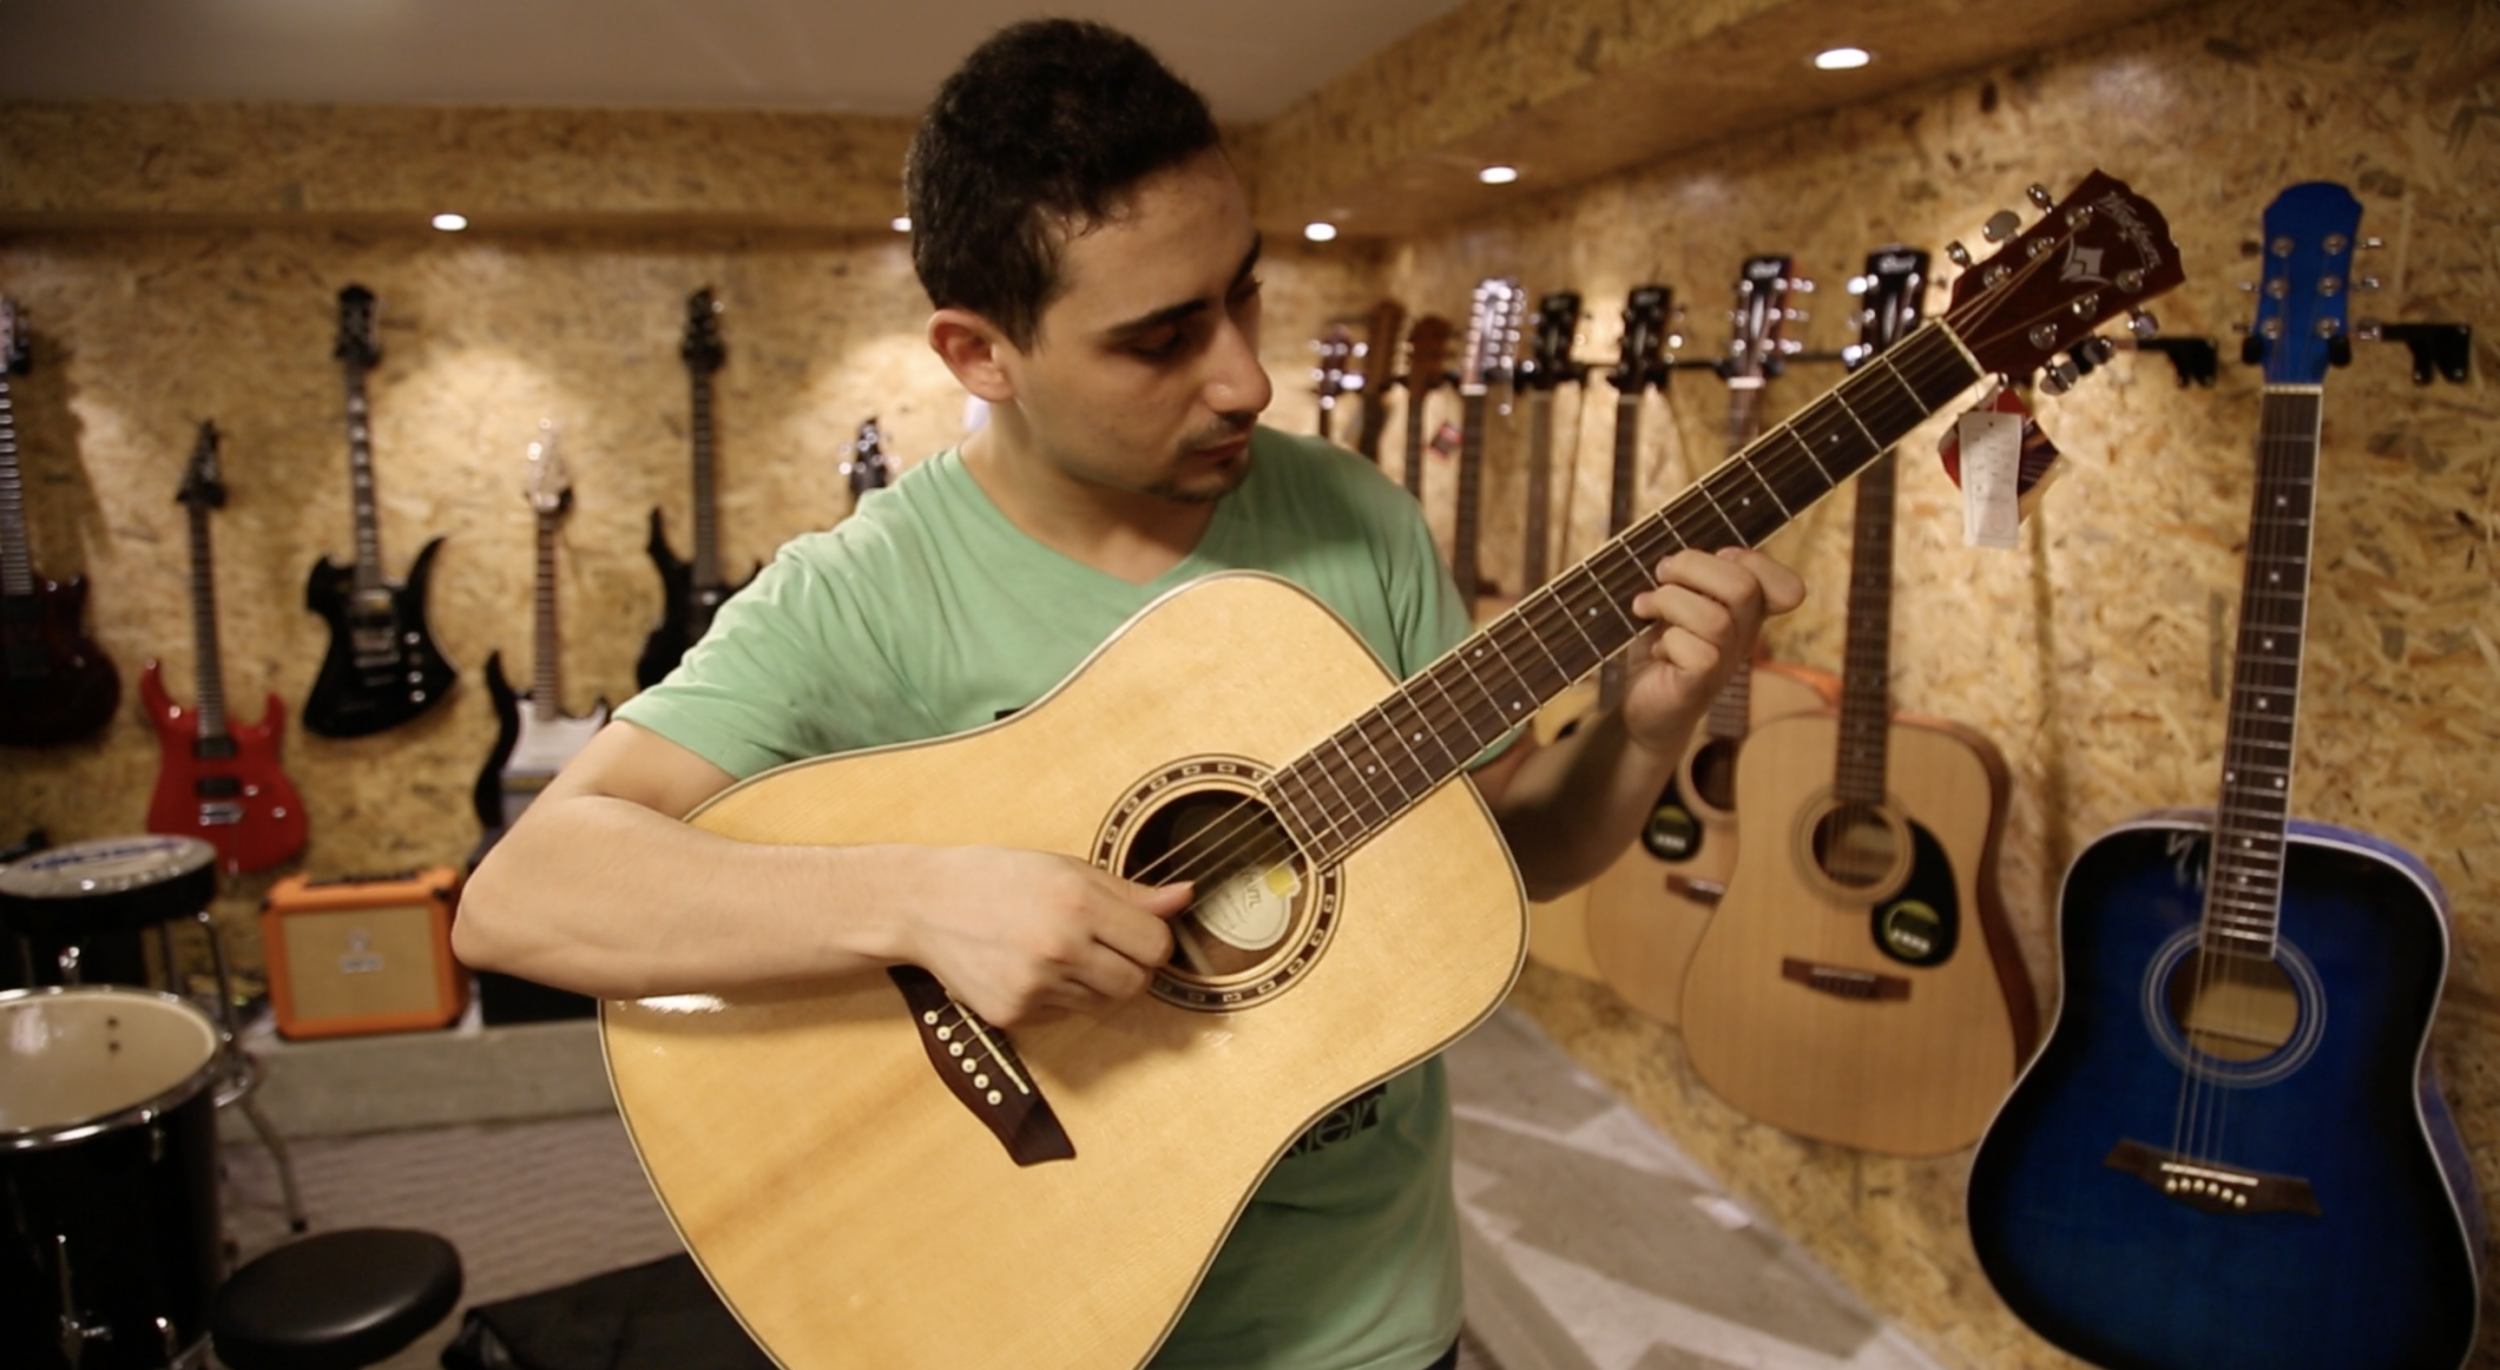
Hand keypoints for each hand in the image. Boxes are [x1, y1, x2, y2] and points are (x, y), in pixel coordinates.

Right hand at [895, 847, 1191, 1026]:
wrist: (923, 905)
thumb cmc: (997, 877)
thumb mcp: (1065, 869)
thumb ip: (1129, 891)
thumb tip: (1185, 897)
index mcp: (1078, 902)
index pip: (1156, 946)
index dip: (1153, 942)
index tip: (1137, 933)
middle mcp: (1059, 947)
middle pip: (1136, 984)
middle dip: (1131, 969)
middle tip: (1103, 946)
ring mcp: (1035, 986)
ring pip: (1100, 1002)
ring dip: (1093, 982)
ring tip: (1057, 950)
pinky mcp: (1013, 1014)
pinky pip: (1061, 1015)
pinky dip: (1055, 996)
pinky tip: (1028, 966)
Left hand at [1620, 547, 1805, 753]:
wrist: (1645, 707)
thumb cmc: (1661, 648)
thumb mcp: (1676, 602)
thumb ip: (1688, 578)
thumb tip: (1675, 561)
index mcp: (1747, 612)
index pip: (1787, 587)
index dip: (1753, 561)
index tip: (1716, 555)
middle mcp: (1745, 636)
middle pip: (1744, 588)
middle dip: (1693, 566)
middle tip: (1661, 574)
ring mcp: (1726, 663)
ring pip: (1715, 619)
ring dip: (1668, 601)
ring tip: (1645, 608)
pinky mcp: (1701, 685)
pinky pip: (1697, 652)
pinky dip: (1667, 642)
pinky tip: (1657, 649)